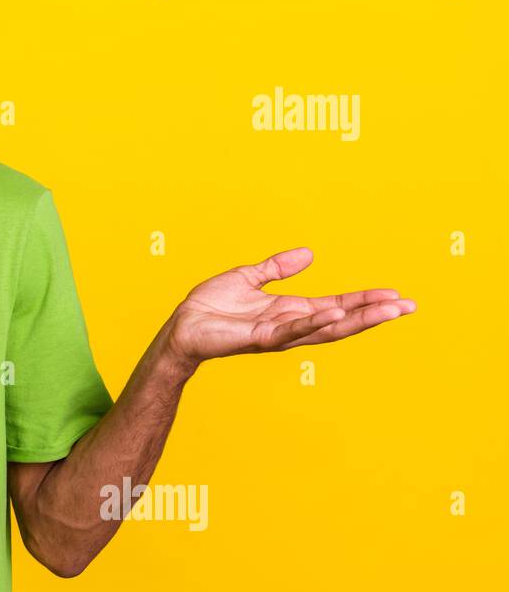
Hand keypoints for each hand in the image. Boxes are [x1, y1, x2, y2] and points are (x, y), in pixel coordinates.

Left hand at [164, 246, 415, 365]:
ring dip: (357, 319)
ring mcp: (277, 335)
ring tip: (388, 310)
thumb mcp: (249, 277)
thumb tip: (310, 253)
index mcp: (291, 311)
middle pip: (342, 321)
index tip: (396, 296)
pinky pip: (291, 330)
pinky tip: (336, 313)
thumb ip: (277, 268)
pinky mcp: (258, 338)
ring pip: (325, 328)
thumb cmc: (211, 306)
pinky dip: (314, 321)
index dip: (366, 301)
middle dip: (375, 314)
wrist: (181, 326)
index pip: (338, 305)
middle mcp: (290, 326)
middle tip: (409, 307)